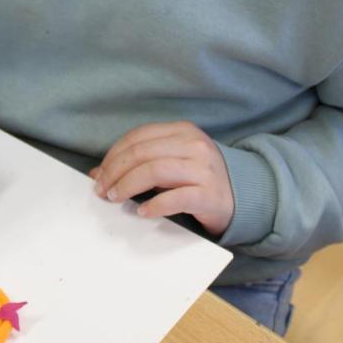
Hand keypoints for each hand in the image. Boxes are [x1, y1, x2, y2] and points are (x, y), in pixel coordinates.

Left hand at [90, 121, 233, 235]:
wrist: (243, 196)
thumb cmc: (200, 177)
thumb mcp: (173, 160)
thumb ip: (142, 161)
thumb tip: (99, 173)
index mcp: (183, 131)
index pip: (138, 137)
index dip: (113, 155)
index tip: (99, 174)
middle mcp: (194, 145)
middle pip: (142, 153)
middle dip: (115, 171)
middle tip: (102, 190)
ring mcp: (203, 169)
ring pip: (154, 171)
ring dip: (128, 185)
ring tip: (116, 198)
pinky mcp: (209, 195)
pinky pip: (175, 198)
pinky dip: (154, 205)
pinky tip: (143, 212)